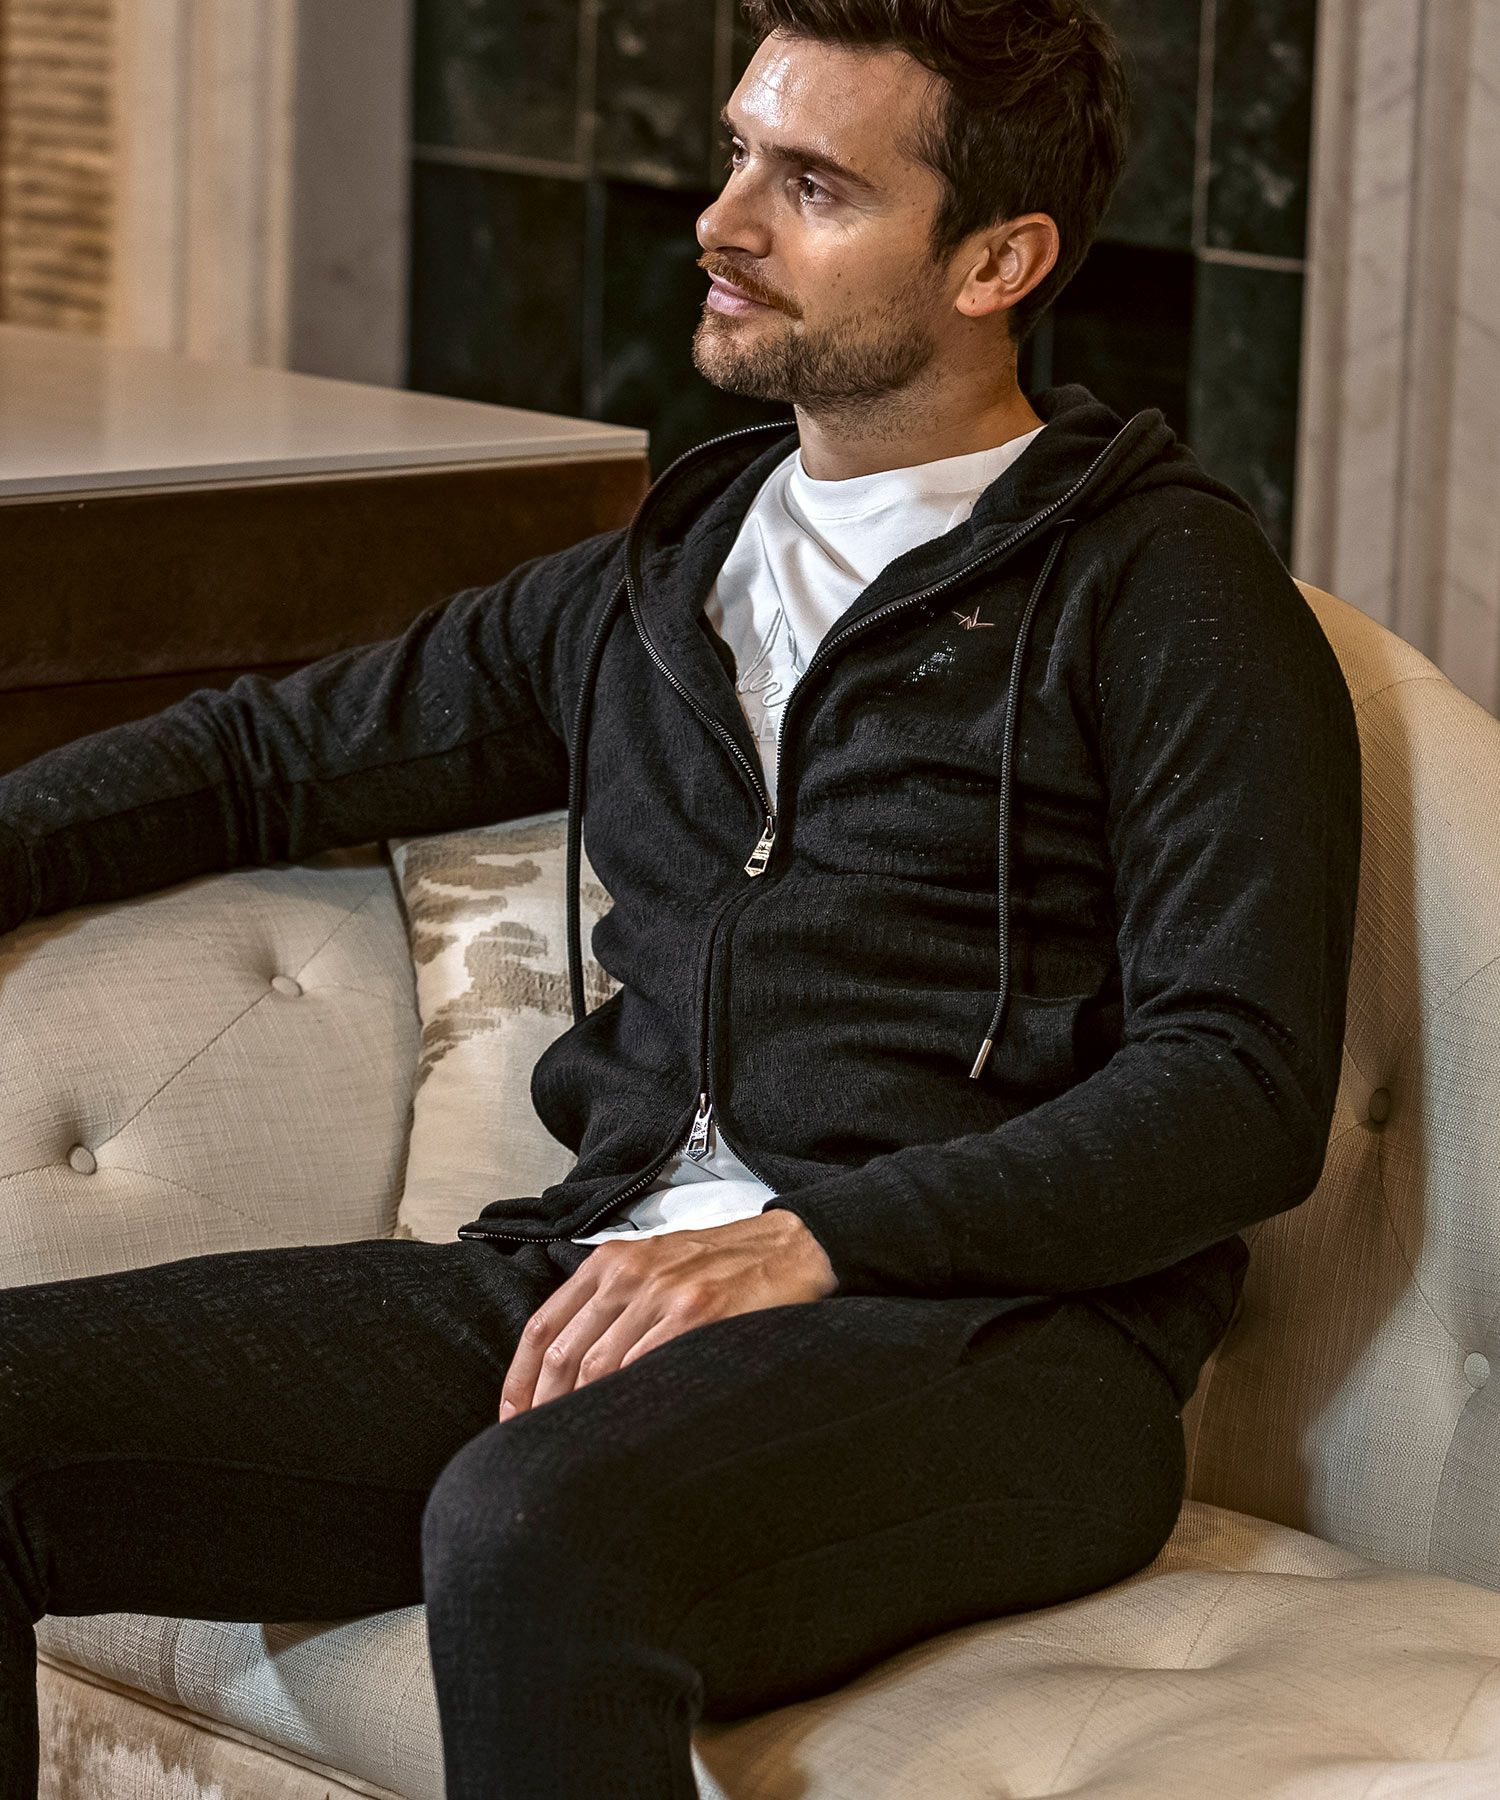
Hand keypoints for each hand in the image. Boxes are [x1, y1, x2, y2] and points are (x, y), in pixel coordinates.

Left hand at [498, 1207, 836, 1419]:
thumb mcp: (654, 1265)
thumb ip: (611, 1302)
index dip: (520, 1380)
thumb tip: (567, 1368)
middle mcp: (630, 1274)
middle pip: (564, 1355)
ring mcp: (664, 1294)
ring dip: (581, 1414)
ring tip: (573, 1449)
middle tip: (538, 1446)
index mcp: (611, 1262)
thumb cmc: (719, 1265)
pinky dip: (626, 1402)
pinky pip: (646, 1368)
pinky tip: (620, 1429)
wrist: (789, 1247)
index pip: (542, 1326)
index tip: (512, 1418)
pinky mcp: (699, 1314)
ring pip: (599, 1367)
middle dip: (544, 1408)